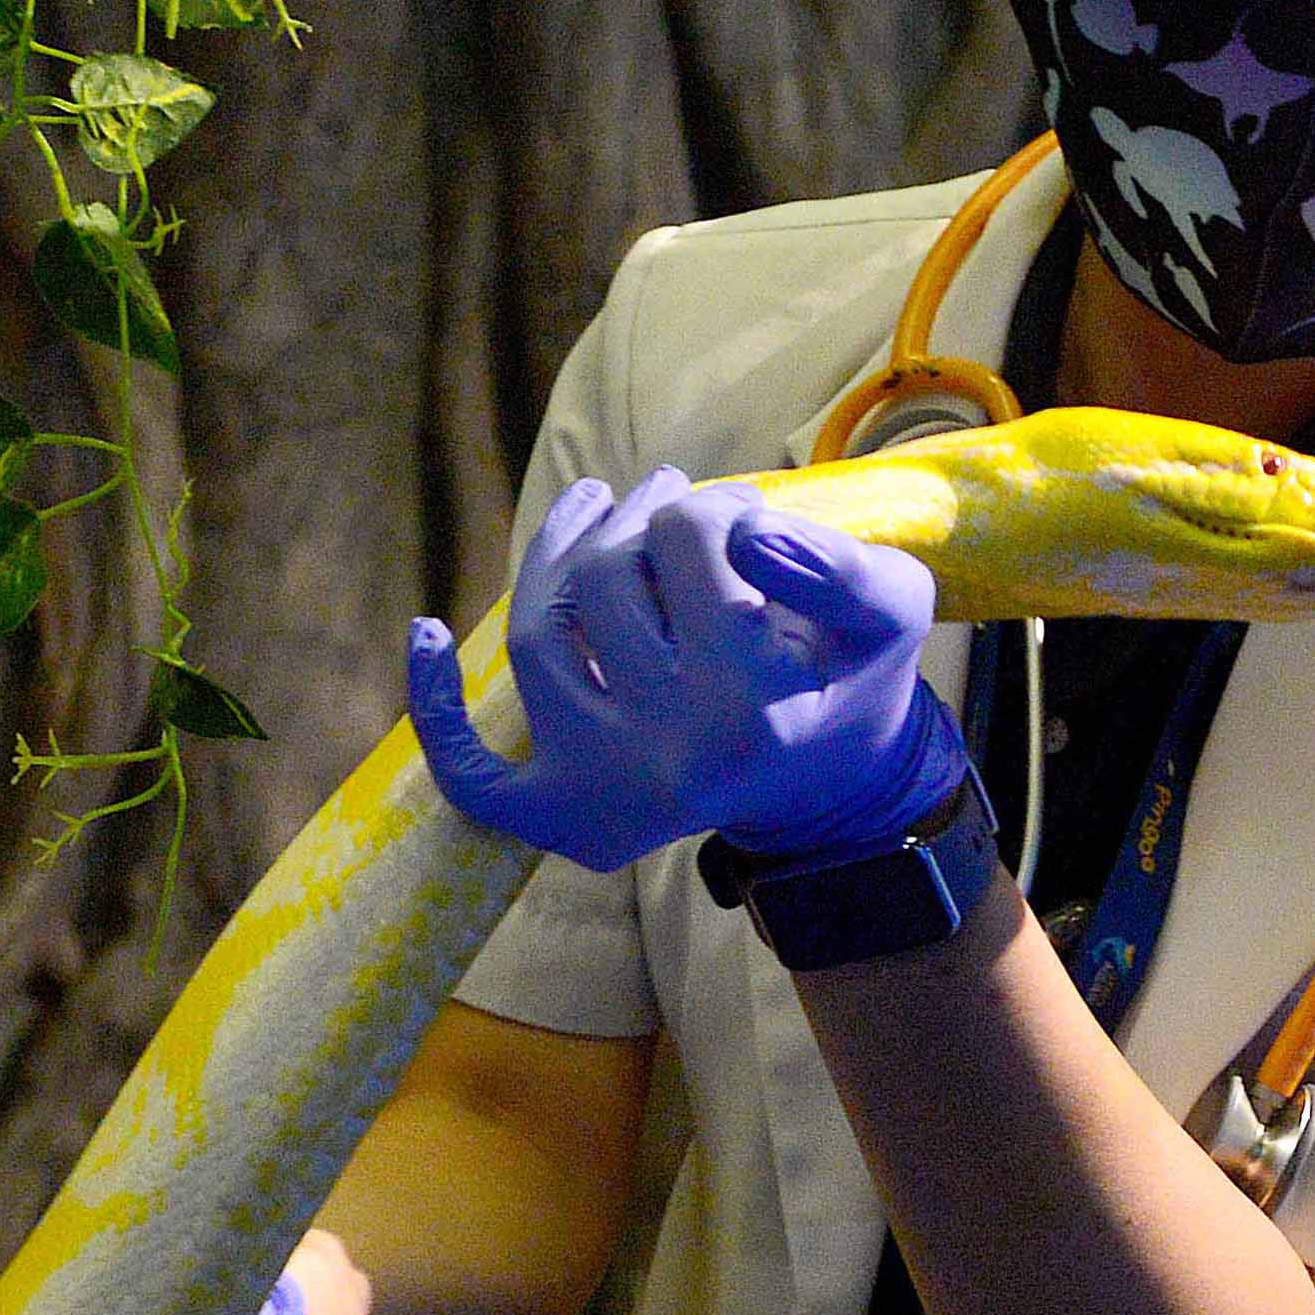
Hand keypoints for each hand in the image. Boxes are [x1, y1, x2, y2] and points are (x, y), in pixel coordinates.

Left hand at [404, 467, 966, 872]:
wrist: (834, 786)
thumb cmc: (855, 679)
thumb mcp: (889, 612)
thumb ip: (837, 566)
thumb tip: (741, 528)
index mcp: (753, 704)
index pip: (692, 541)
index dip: (717, 508)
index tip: (749, 517)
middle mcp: (670, 756)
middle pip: (609, 577)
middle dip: (640, 520)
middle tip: (672, 497)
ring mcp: (607, 788)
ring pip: (543, 633)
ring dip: (561, 554)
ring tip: (600, 506)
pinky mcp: (566, 817)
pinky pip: (476, 776)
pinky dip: (437, 708)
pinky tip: (425, 633)